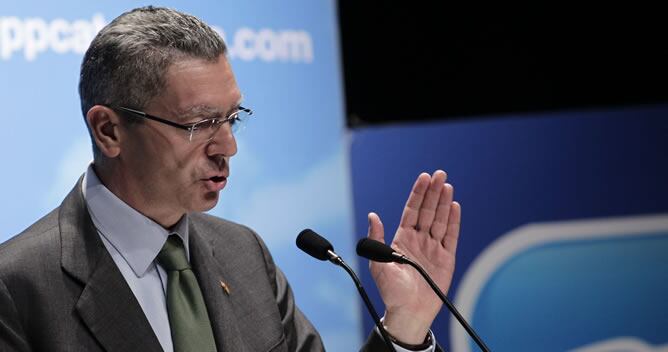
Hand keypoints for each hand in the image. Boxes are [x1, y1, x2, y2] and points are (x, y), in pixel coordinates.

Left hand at [368, 170, 460, 343]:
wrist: (408, 312)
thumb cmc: (391, 291)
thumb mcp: (378, 264)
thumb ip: (376, 240)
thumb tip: (373, 216)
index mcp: (403, 238)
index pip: (412, 210)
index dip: (418, 194)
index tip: (423, 178)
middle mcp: (419, 239)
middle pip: (428, 211)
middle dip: (433, 192)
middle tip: (440, 173)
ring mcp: (433, 248)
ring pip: (440, 220)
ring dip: (444, 202)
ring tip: (447, 185)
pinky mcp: (446, 258)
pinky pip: (451, 236)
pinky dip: (453, 221)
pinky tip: (455, 206)